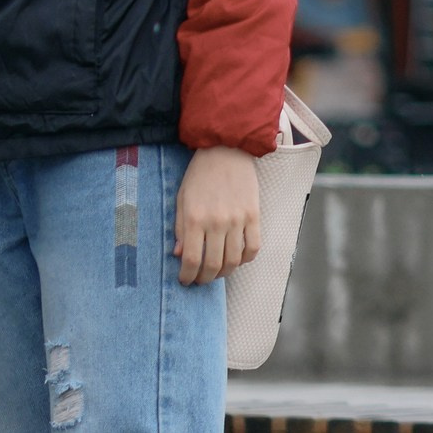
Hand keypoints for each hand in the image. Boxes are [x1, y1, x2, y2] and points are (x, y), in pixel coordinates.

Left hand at [174, 146, 261, 285]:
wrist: (225, 151)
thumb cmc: (199, 175)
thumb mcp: (181, 199)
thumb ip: (180, 228)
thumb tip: (179, 255)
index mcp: (195, 218)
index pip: (192, 259)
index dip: (188, 275)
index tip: (185, 281)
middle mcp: (217, 222)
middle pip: (214, 264)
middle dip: (205, 278)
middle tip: (200, 280)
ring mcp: (238, 221)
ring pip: (235, 261)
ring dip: (224, 273)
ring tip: (216, 272)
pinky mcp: (254, 216)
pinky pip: (253, 248)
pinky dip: (246, 260)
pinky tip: (236, 259)